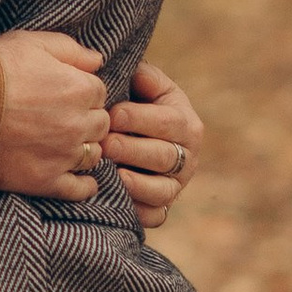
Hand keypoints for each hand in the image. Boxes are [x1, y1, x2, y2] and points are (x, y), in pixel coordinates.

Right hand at [0, 28, 108, 199]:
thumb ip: (71, 50)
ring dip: (84, 148)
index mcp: (79, 89)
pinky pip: (80, 190)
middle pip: (99, 124)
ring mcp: (64, 155)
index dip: (81, 92)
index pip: (99, 93)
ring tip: (63, 144)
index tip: (63, 94)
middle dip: (85, 120)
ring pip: (93, 155)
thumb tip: (97, 60)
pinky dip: (85, 185)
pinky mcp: (45, 181)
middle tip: (61, 118)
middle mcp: (79, 124)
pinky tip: (81, 179)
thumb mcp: (31, 43)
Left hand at [105, 57, 202, 233]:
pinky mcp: (161, 208)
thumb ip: (142, 76)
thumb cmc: (133, 103)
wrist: (129, 136)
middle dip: (133, 150)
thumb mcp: (142, 85)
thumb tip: (138, 74)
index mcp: (185, 123)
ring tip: (114, 174)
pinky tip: (118, 203)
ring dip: (137, 184)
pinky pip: (155, 216)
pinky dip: (139, 212)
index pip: (168, 122)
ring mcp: (175, 185)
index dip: (140, 118)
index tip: (112, 113)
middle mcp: (186, 156)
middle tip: (105, 145)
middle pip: (164, 157)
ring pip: (163, 190)